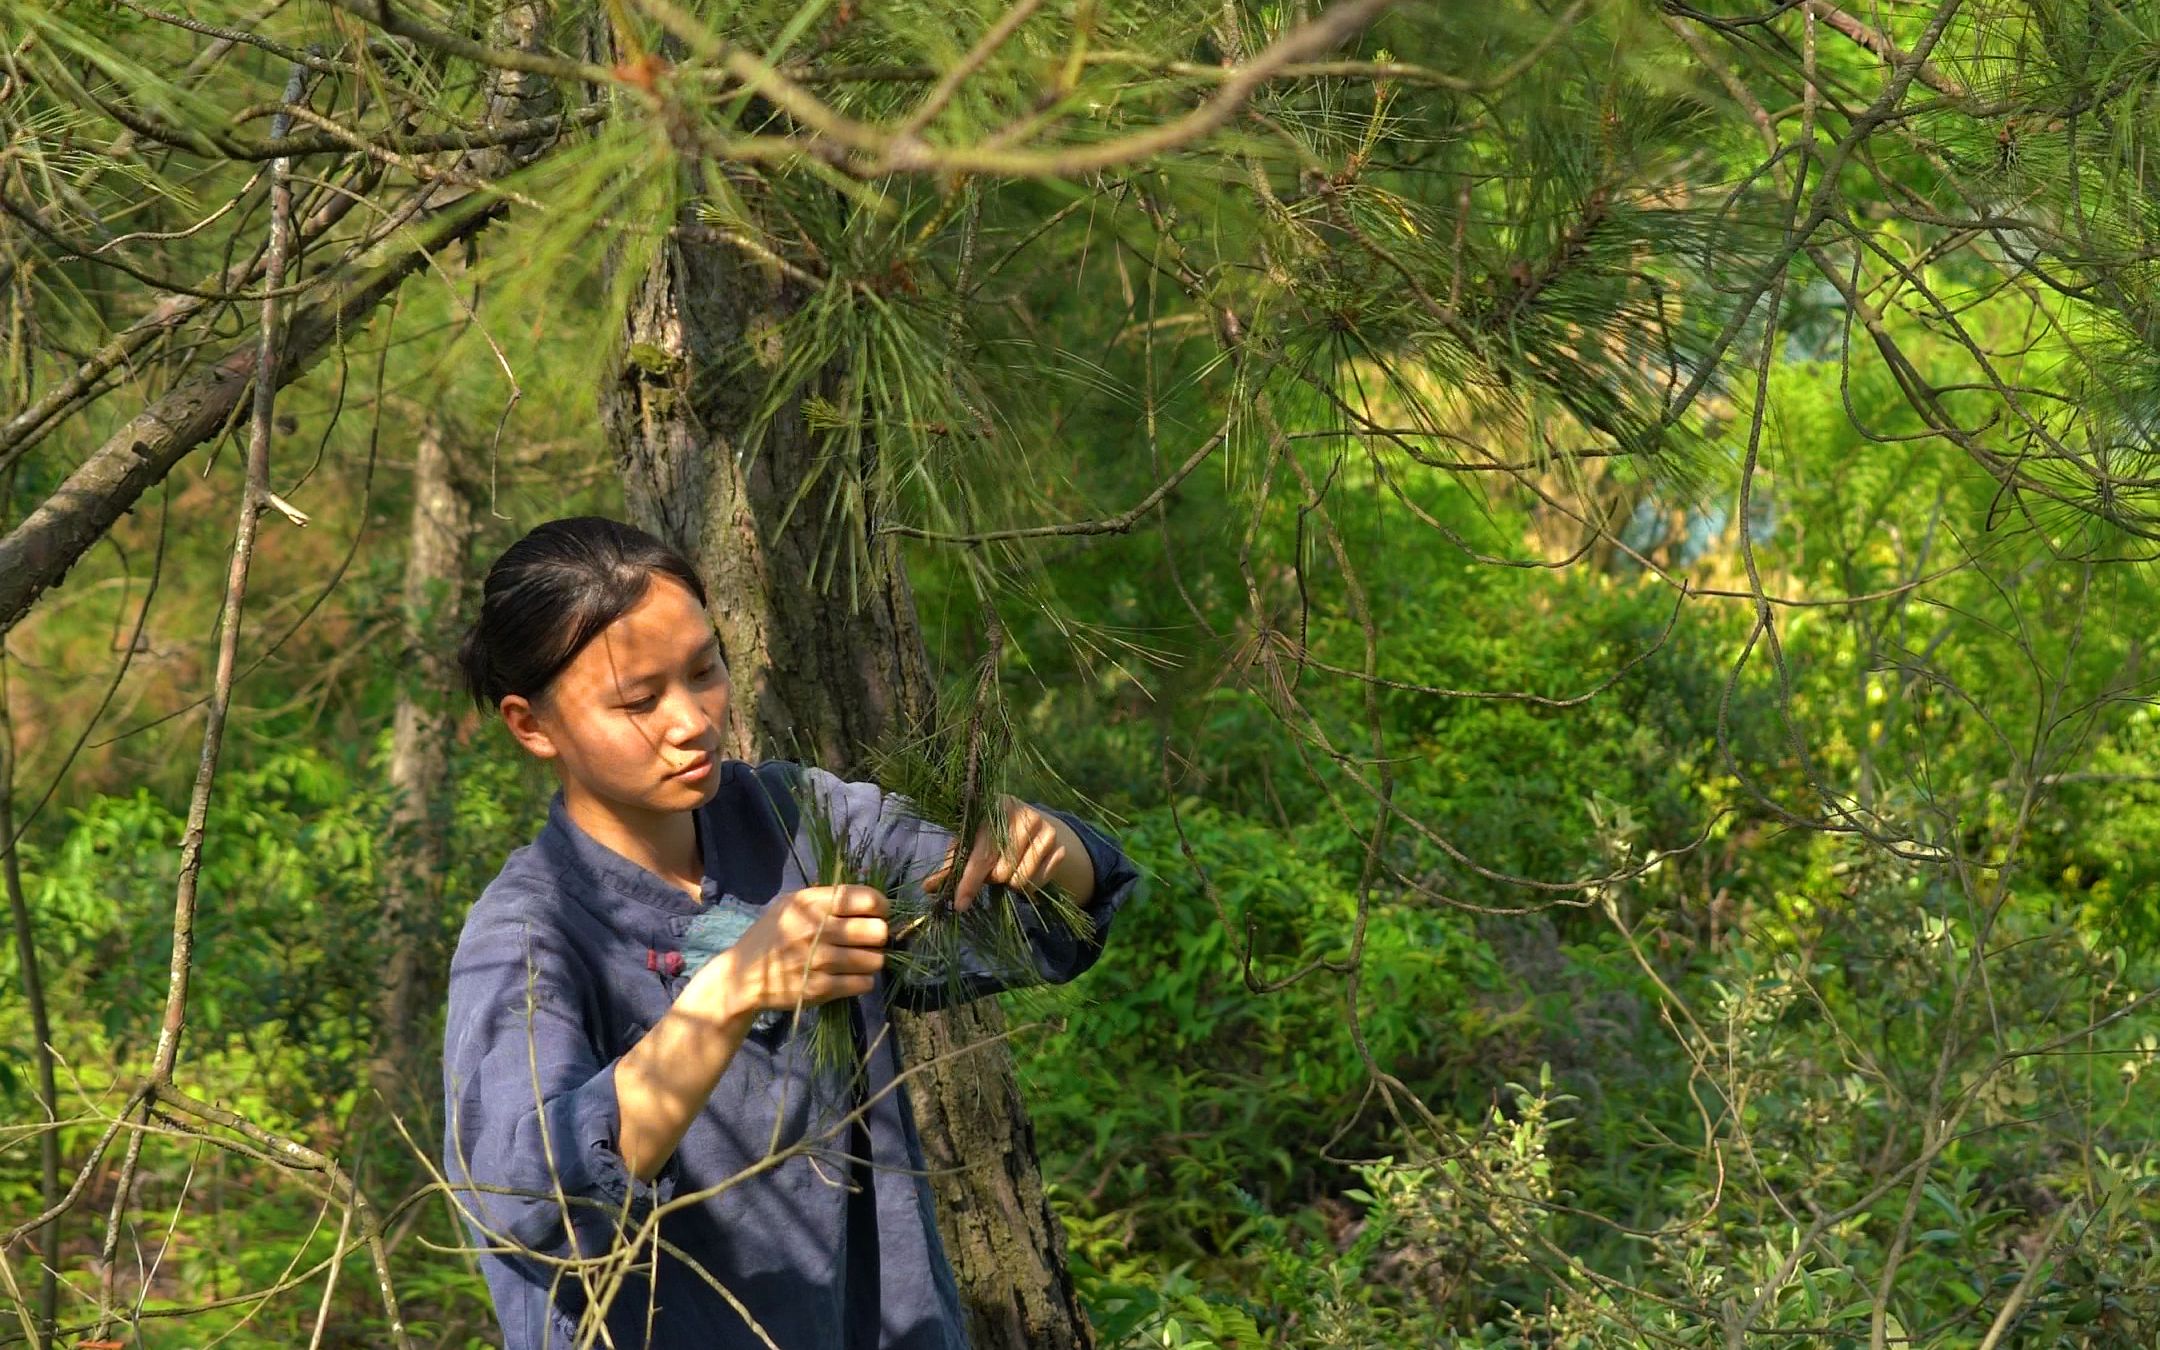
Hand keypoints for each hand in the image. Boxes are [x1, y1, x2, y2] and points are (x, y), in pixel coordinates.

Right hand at [702, 884, 888, 1022]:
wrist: (742, 976)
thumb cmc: (771, 935)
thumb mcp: (791, 905)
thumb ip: (827, 899)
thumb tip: (873, 902)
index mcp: (811, 903)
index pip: (867, 900)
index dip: (881, 907)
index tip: (877, 914)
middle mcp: (816, 930)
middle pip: (877, 931)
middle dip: (878, 936)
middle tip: (867, 940)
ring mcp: (819, 961)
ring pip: (875, 960)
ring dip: (871, 960)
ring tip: (857, 960)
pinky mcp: (820, 989)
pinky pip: (863, 983)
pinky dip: (862, 980)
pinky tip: (849, 976)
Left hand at [925, 794, 1069, 911]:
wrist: (1029, 822)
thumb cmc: (989, 834)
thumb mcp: (968, 843)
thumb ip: (951, 866)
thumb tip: (928, 888)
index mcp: (993, 807)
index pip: (980, 854)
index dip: (968, 882)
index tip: (959, 905)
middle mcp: (1021, 813)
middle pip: (1000, 872)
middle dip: (991, 879)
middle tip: (991, 869)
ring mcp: (1045, 828)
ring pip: (1019, 881)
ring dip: (1009, 882)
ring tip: (1008, 866)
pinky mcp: (1059, 845)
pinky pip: (1038, 883)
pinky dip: (1029, 884)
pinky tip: (1025, 868)